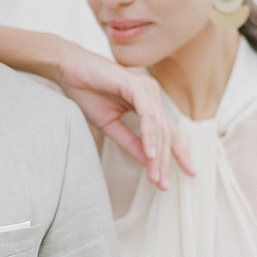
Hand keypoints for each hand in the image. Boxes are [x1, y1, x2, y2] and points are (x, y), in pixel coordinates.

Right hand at [56, 45, 193, 189]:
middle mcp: (151, 94)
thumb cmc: (87, 93)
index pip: (168, 132)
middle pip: (166, 134)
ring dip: (157, 155)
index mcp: (147, 103)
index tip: (188, 174)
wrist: (67, 70)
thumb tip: (148, 162)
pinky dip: (148, 136)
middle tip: (162, 185)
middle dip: (165, 162)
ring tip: (154, 177)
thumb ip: (130, 142)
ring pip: (158, 128)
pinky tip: (149, 155)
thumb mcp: (110, 125)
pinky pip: (147, 116)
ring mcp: (146, 89)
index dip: (178, 154)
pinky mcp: (135, 85)